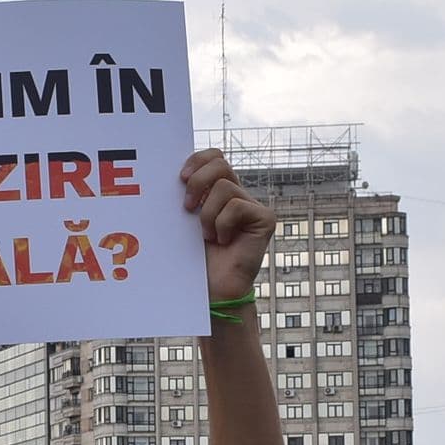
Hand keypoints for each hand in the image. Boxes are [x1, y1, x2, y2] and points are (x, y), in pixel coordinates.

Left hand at [181, 150, 272, 302]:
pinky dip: (222, 224)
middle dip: (198, 181)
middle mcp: (239, 194)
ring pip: (224, 187)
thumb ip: (188, 193)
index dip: (198, 160)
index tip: (180, 178)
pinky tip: (224, 242)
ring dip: (207, 214)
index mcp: (219, 191)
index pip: (215, 156)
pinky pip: (237, 206)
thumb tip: (178, 172)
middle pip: (220, 163)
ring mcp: (254, 206)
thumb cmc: (194, 257)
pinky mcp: (265, 219)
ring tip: (207, 236)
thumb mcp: (186, 219)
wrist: (211, 288)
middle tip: (187, 207)